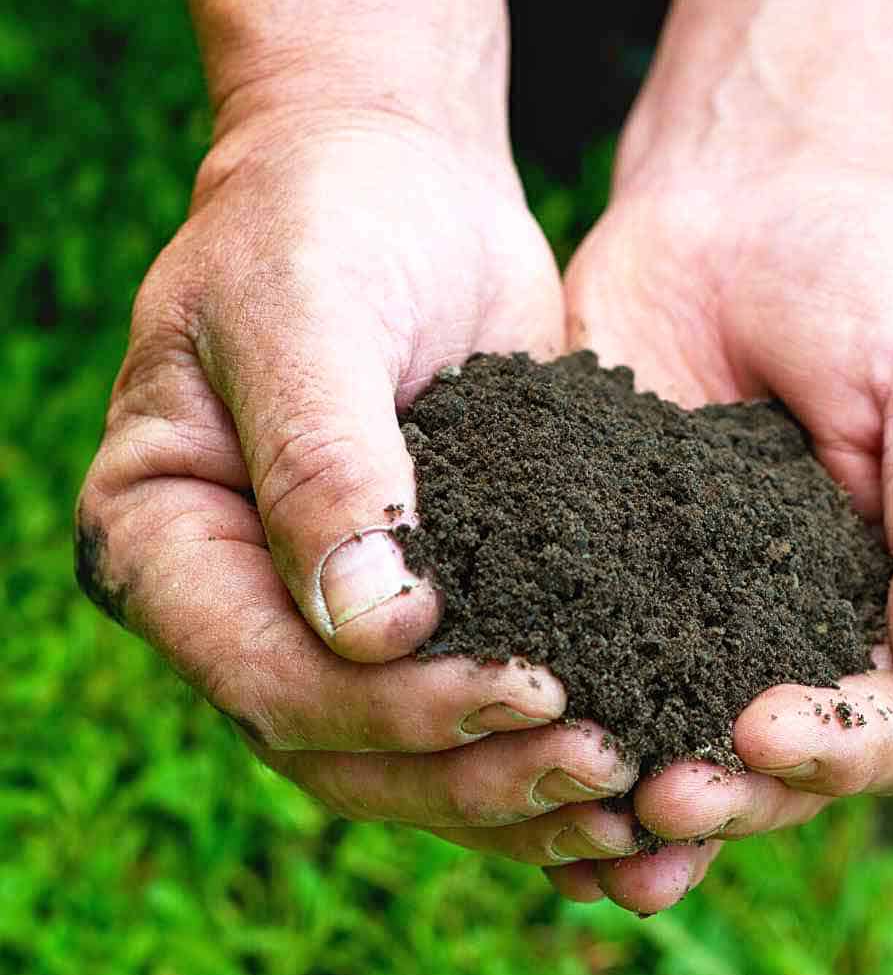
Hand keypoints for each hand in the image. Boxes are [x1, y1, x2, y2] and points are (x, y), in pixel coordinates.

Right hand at [75, 111, 642, 867]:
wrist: (391, 176)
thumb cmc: (322, 218)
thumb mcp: (306, 310)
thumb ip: (325, 461)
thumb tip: (372, 628)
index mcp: (167, 543)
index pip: (267, 679)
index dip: (391, 712)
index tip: (525, 690)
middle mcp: (240, 606)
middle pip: (340, 753)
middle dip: (473, 774)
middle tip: (606, 766)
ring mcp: (332, 620)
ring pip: (411, 762)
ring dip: (519, 795)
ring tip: (640, 798)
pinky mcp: (430, 607)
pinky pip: (472, 712)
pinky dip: (545, 751)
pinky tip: (643, 769)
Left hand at [562, 138, 892, 912]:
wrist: (747, 199)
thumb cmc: (879, 288)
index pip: (890, 728)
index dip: (834, 750)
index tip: (763, 728)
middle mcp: (792, 640)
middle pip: (772, 768)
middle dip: (724, 795)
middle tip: (660, 797)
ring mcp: (688, 617)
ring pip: (668, 745)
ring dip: (629, 800)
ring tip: (581, 833)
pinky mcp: (592, 579)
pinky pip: (573, 671)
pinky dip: (543, 728)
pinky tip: (498, 762)